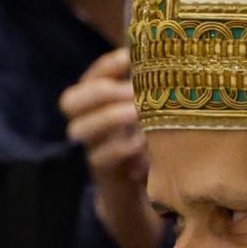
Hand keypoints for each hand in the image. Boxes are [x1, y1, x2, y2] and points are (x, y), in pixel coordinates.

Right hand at [61, 48, 157, 247]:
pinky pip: (101, 159)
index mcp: (98, 104)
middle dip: (100, 92)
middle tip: (131, 92)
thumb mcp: (151, 113)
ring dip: (109, 118)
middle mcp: (87, 124)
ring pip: (80, 130)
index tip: (129, 57)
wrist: (143, 190)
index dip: (106, 67)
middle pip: (70, 101)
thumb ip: (152, 91)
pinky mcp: (103, 173)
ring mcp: (92, 149)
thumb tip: (176, 58)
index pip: (90, 77)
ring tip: (136, 114)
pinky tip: (144, 146)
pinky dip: (123, 149)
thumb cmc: (152, 141)